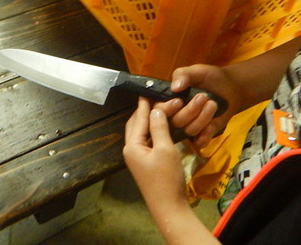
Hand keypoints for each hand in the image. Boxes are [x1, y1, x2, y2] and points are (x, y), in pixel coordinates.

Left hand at [124, 98, 221, 244]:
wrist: (169, 207)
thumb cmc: (166, 179)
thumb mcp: (166, 149)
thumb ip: (160, 128)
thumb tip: (156, 110)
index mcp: (132, 145)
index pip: (139, 119)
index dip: (145, 105)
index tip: (148, 92)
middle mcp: (131, 150)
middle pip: (136, 125)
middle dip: (144, 111)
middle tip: (154, 99)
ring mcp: (138, 158)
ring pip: (141, 133)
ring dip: (149, 121)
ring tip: (158, 109)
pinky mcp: (146, 164)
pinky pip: (147, 141)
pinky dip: (153, 132)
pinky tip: (162, 128)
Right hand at [161, 64, 246, 148]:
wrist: (232, 88)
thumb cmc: (211, 78)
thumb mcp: (196, 71)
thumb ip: (183, 75)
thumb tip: (174, 87)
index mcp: (170, 100)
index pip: (159, 110)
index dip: (166, 109)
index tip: (179, 101)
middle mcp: (177, 115)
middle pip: (175, 122)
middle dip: (190, 111)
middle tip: (203, 97)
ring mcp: (189, 126)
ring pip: (189, 131)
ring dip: (202, 118)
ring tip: (213, 104)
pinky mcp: (202, 135)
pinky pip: (199, 142)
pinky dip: (205, 135)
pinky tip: (212, 125)